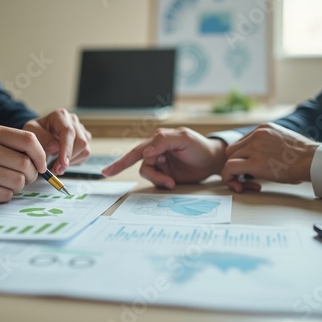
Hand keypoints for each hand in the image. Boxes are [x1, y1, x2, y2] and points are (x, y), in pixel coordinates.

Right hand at [0, 122, 46, 205]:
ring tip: (6, 182)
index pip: (28, 139)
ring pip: (18, 181)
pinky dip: (6, 195)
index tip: (41, 165)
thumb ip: (10, 143)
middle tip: (24, 176)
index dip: (41, 154)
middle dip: (31, 174)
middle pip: (25, 163)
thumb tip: (42, 160)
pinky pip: (6, 195)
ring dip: (18, 186)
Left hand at [23, 108, 90, 174]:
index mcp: (60, 116)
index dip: (67, 148)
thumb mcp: (31, 132)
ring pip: (85, 149)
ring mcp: (81, 130)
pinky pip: (85, 154)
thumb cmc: (36, 131)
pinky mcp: (84, 139)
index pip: (68, 132)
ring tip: (58, 168)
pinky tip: (63, 162)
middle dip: (69, 158)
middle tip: (56, 170)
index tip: (63, 163)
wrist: (40, 133)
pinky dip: (75, 161)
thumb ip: (42, 138)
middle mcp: (73, 121)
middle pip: (80, 142)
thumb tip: (55, 147)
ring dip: (72, 162)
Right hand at [102, 127, 226, 188]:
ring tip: (173, 181)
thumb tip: (147, 152)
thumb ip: (163, 140)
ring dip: (160, 179)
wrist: (214, 161)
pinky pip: (156, 181)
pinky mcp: (165, 175)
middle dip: (154, 174)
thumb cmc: (200, 146)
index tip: (107, 172)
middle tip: (168, 181)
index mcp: (158, 140)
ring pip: (149, 174)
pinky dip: (163, 183)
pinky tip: (174, 182)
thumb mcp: (184, 138)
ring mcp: (160, 164)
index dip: (121, 161)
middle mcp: (156, 152)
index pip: (138, 150)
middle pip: (143, 165)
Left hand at [222, 122, 319, 192]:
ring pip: (229, 159)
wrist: (313, 161)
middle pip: (233, 150)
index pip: (242, 142)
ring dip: (234, 172)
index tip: (249, 168)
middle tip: (245, 177)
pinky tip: (238, 186)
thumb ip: (269, 144)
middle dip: (237, 164)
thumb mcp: (283, 141)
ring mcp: (254, 148)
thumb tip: (264, 156)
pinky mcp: (254, 162)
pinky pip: (230, 168)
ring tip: (243, 183)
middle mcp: (256, 135)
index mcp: (263, 129)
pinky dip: (229, 178)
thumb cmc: (304, 157)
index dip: (242, 157)